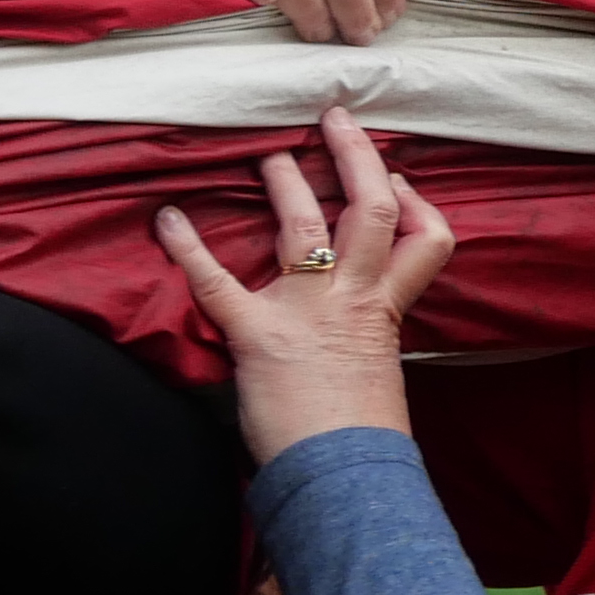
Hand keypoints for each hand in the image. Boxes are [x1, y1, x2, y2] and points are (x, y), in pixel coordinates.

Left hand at [149, 109, 456, 461]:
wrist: (346, 474)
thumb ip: (368, 346)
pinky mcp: (256, 333)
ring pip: (305, 226)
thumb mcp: (381, 380)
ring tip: (269, 155)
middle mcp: (351, 298)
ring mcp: (305, 310)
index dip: (416, 203)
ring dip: (286, 183)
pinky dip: (188, 247)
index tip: (399, 183)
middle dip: (355, 158)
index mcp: (386, 311)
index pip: (426, 239)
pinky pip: (217, 281)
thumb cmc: (365, 440)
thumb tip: (356, 348)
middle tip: (337, 120)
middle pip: (368, 210)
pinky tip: (168, 220)